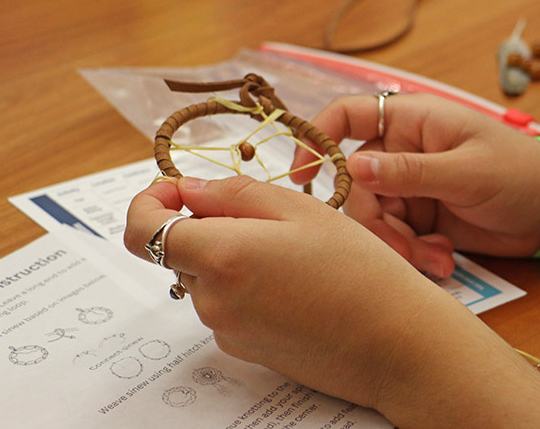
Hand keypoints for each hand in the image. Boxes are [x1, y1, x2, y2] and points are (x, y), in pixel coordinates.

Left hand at [123, 176, 461, 410]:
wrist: (397, 343)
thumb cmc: (359, 271)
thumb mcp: (301, 210)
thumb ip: (233, 194)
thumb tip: (187, 190)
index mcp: (221, 256)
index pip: (142, 230)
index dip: (150, 202)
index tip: (175, 189)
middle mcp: (212, 300)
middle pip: (181, 251)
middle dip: (208, 226)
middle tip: (268, 218)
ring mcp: (226, 330)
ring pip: (207, 278)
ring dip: (232, 257)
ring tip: (294, 255)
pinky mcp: (245, 350)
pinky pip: (228, 307)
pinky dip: (248, 288)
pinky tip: (297, 286)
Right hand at [291, 94, 539, 277]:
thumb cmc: (519, 173)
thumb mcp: (466, 172)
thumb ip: (410, 172)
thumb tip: (353, 169)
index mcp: (413, 122)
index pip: (349, 115)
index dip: (318, 139)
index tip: (301, 176)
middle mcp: (404, 151)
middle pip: (358, 185)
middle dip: (376, 222)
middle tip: (407, 249)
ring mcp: (411, 186)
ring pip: (375, 218)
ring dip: (399, 245)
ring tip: (436, 260)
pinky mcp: (421, 217)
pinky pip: (396, 237)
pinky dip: (415, 254)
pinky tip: (442, 262)